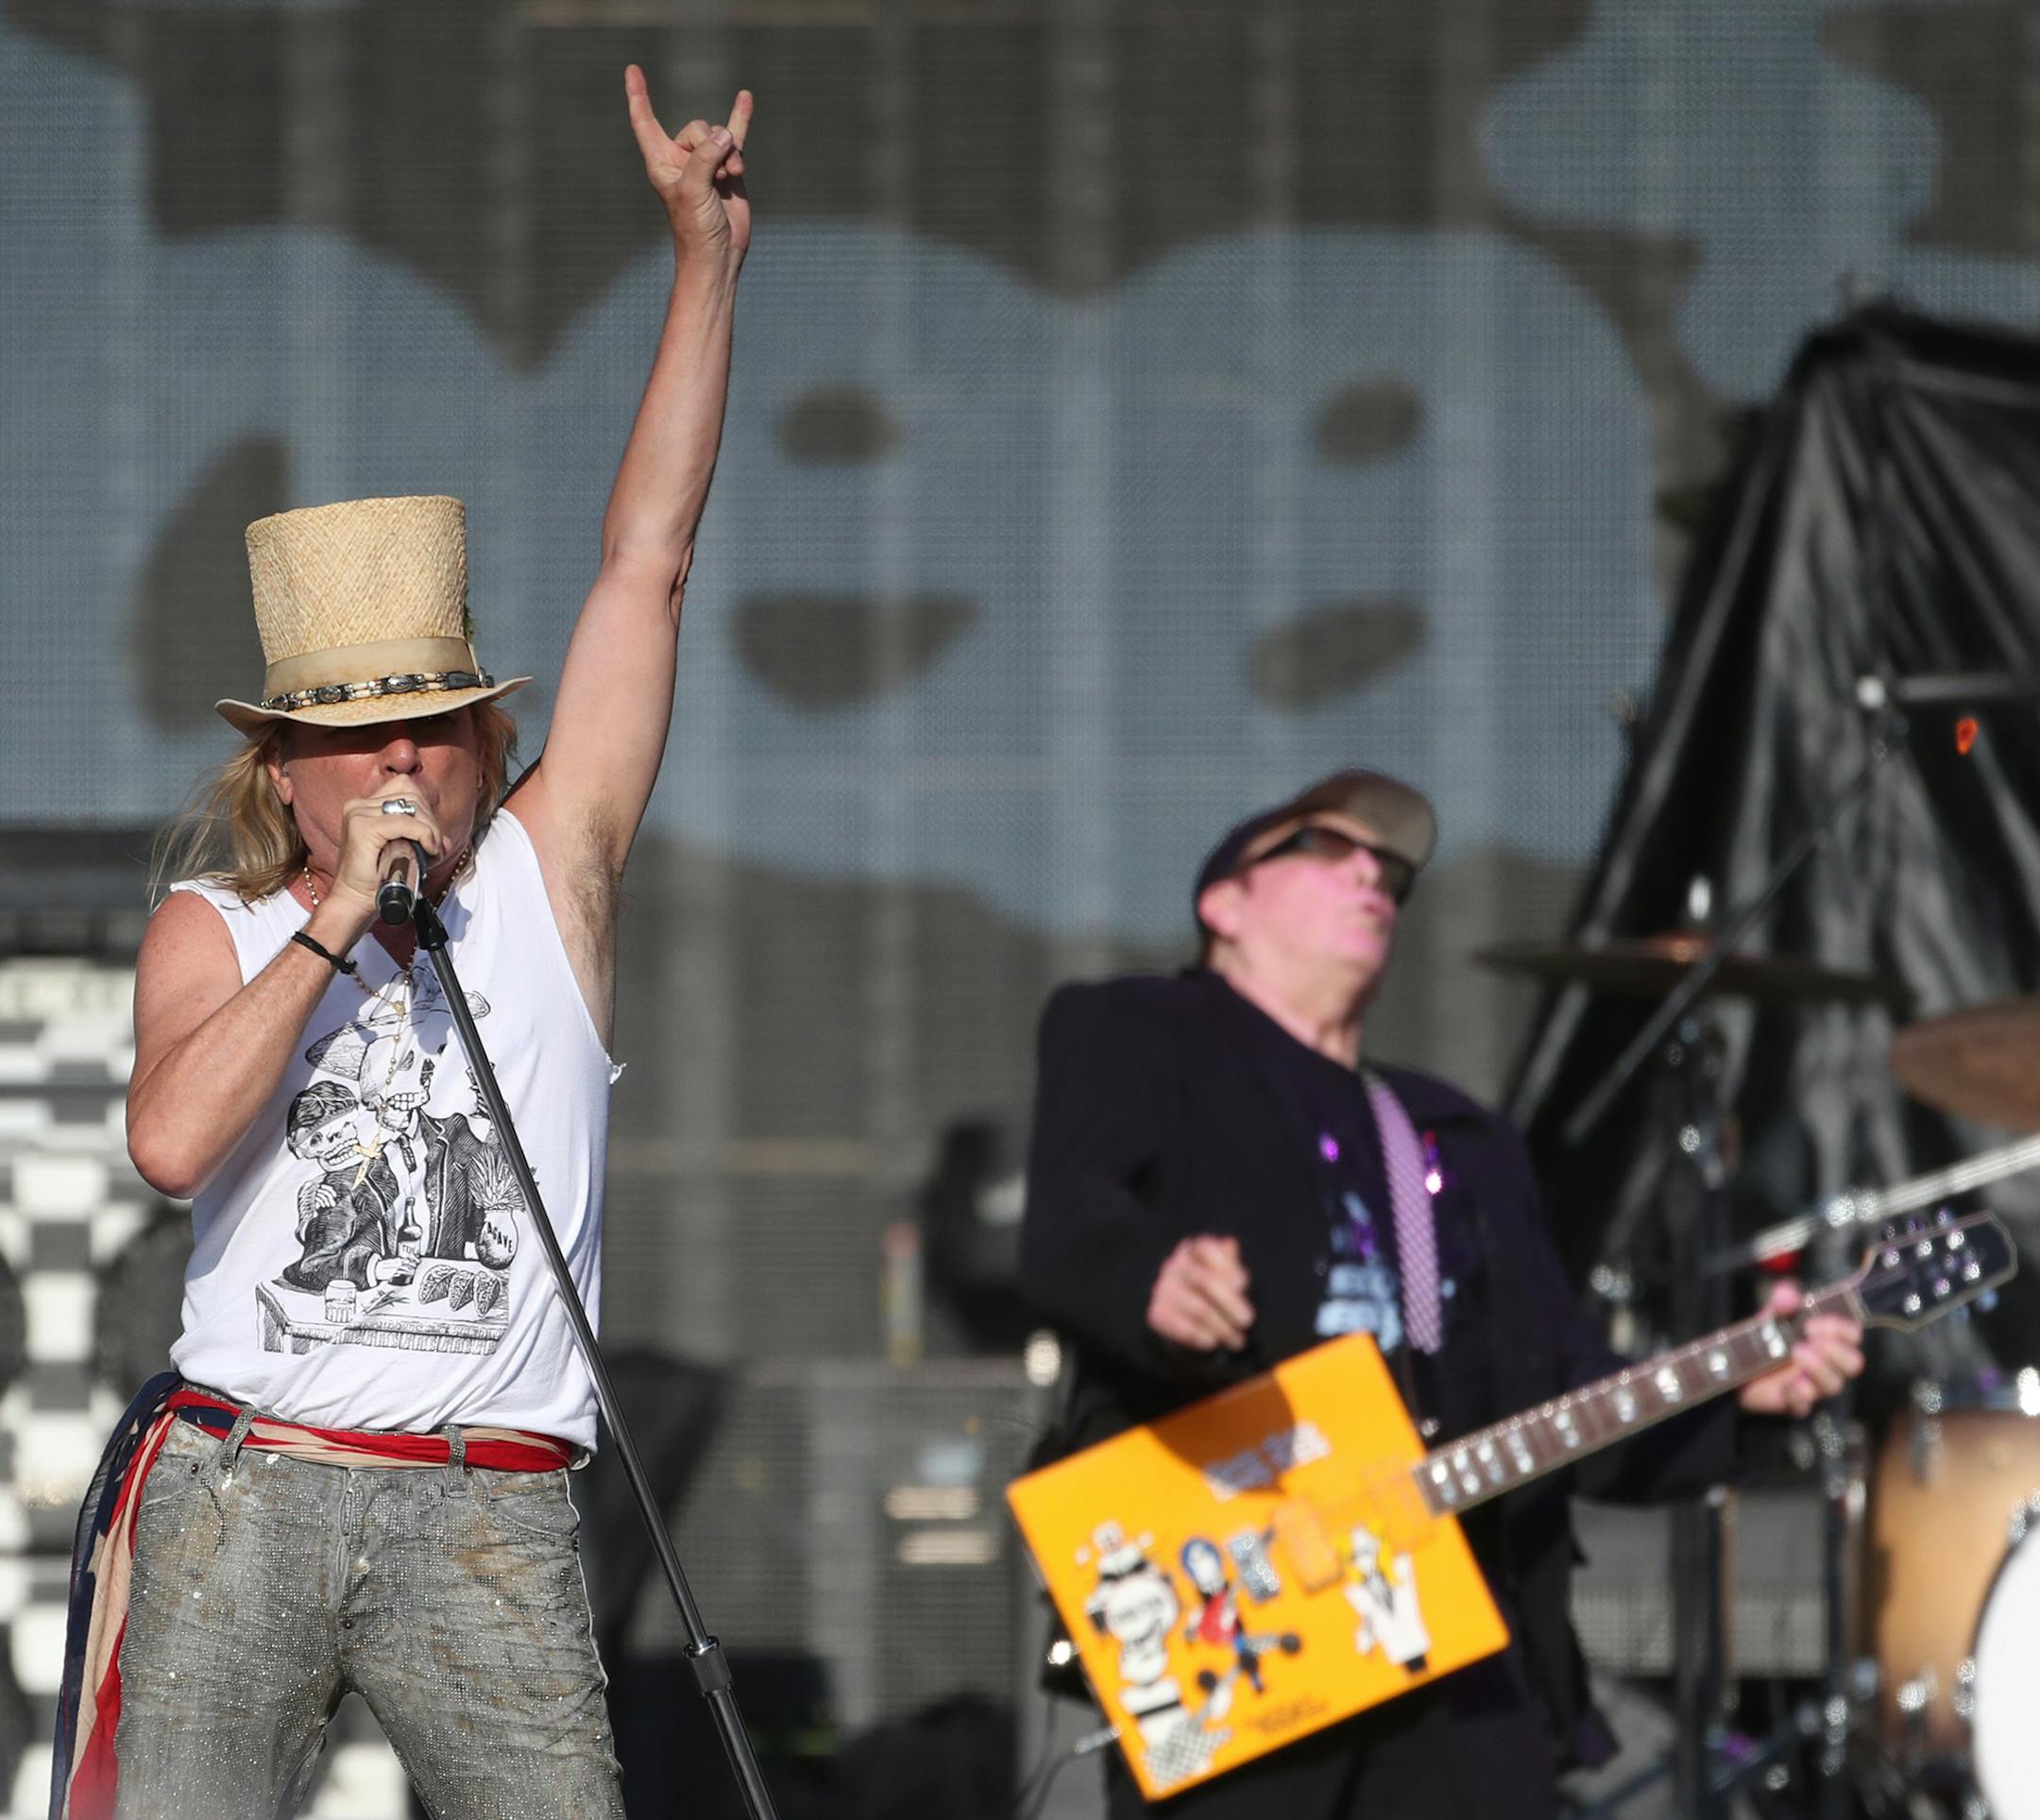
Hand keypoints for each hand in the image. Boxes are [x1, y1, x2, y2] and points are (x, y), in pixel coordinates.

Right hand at [321, 778, 449, 923]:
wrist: (355, 901)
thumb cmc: (377, 879)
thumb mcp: (403, 851)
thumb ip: (422, 838)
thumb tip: (444, 840)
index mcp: (365, 805)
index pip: (406, 787)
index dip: (424, 808)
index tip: (428, 834)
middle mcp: (359, 805)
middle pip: (413, 795)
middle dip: (431, 821)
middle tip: (433, 847)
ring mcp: (358, 814)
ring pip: (413, 806)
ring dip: (430, 829)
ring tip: (430, 851)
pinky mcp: (363, 827)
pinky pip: (406, 822)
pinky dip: (424, 834)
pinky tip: (428, 850)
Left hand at [625, 66, 751, 264]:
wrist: (719, 254)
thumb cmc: (696, 229)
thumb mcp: (693, 190)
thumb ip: (705, 158)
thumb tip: (725, 135)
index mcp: (661, 161)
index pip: (645, 121)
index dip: (638, 96)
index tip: (633, 71)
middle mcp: (681, 159)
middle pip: (696, 128)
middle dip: (711, 146)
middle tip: (717, 176)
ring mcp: (706, 163)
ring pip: (719, 136)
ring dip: (730, 155)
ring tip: (730, 178)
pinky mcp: (728, 169)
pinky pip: (736, 137)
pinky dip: (740, 118)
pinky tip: (745, 97)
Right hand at [1148, 1235, 1254, 1351]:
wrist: (1186, 1324)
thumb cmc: (1213, 1294)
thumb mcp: (1227, 1276)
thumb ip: (1230, 1263)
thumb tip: (1229, 1244)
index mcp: (1191, 1250)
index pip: (1206, 1248)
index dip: (1226, 1265)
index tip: (1242, 1284)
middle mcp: (1172, 1266)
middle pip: (1204, 1280)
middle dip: (1230, 1303)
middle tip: (1248, 1321)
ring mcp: (1162, 1289)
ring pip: (1198, 1309)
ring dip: (1222, 1327)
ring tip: (1238, 1340)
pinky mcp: (1156, 1314)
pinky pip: (1183, 1328)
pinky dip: (1203, 1337)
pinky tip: (1214, 1343)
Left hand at [1736, 1281, 1864, 1418]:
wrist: (1736, 1362)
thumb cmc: (1765, 1337)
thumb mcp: (1771, 1313)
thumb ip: (1781, 1300)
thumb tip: (1789, 1296)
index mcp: (1827, 1339)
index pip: (1852, 1335)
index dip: (1841, 1329)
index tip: (1813, 1324)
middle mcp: (1826, 1364)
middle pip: (1853, 1363)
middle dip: (1836, 1351)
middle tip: (1809, 1340)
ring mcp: (1812, 1385)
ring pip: (1834, 1385)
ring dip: (1819, 1369)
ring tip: (1796, 1352)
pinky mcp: (1792, 1402)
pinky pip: (1805, 1406)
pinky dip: (1799, 1396)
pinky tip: (1787, 1385)